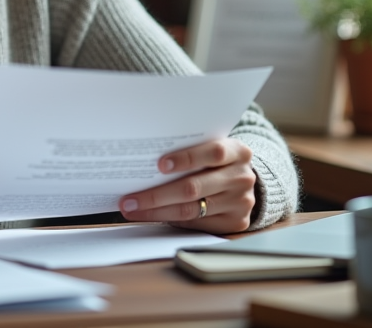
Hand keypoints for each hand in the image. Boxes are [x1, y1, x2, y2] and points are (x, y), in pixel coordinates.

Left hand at [118, 138, 256, 233]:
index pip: (213, 152)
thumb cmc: (216, 160)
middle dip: (156, 195)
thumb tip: (145, 160)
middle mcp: (242, 177)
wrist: (242, 180)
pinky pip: (197, 223)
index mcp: (238, 152)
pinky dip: (171, 220)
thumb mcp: (210, 148)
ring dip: (157, 211)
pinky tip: (152, 216)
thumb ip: (190, 152)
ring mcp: (241, 202)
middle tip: (129, 199)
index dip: (186, 158)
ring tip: (132, 210)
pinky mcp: (236, 223)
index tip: (159, 165)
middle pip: (194, 187)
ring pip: (191, 209)